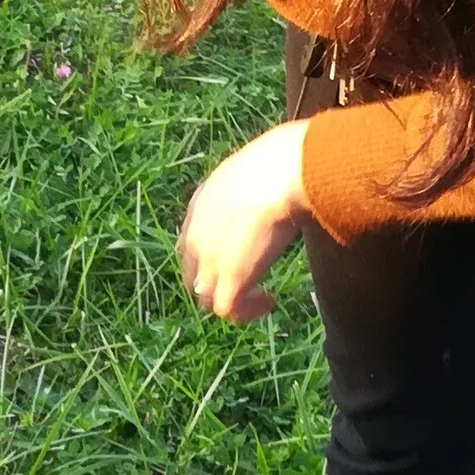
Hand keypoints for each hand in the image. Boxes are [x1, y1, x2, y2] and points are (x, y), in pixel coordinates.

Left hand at [177, 122, 309, 321]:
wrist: (282, 172)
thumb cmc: (279, 162)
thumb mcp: (253, 172)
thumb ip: (251, 188)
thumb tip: (274, 190)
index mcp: (199, 207)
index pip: (192, 246)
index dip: (211, 260)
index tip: (239, 259)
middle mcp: (196, 235)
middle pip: (195, 276)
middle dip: (218, 285)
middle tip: (249, 285)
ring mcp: (210, 259)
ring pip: (208, 297)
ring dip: (234, 301)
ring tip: (261, 297)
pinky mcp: (230, 278)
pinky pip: (228, 310)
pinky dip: (246, 312)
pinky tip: (268, 301)